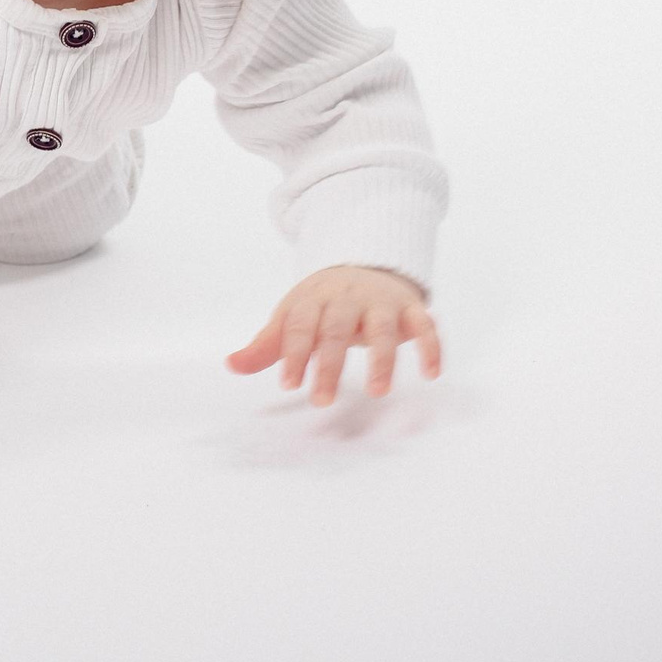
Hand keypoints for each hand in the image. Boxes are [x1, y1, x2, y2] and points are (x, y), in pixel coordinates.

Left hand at [224, 264, 442, 405]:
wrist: (365, 260)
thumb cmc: (322, 302)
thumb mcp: (292, 316)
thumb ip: (267, 345)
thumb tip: (230, 365)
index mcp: (312, 299)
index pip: (300, 325)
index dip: (293, 353)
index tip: (289, 383)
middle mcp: (346, 298)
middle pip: (336, 329)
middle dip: (329, 364)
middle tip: (321, 401)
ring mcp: (380, 301)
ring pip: (381, 327)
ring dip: (381, 359)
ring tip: (378, 391)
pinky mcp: (409, 307)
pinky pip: (424, 324)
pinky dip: (430, 345)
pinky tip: (431, 373)